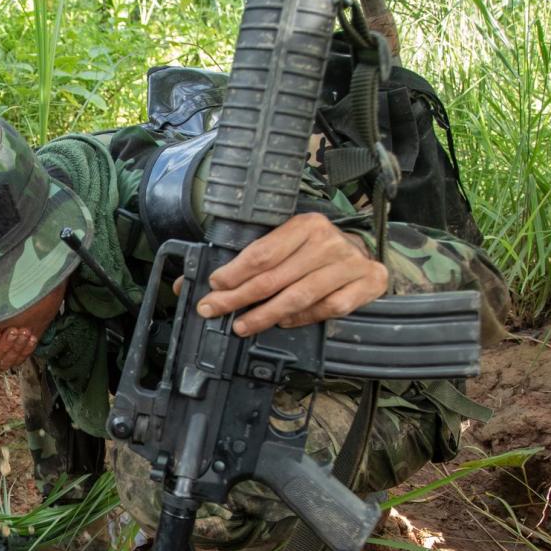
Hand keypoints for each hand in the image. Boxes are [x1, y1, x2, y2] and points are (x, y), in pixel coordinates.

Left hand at [194, 214, 386, 336]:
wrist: (364, 255)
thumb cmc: (314, 251)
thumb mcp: (284, 243)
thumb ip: (244, 261)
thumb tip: (185, 284)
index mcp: (305, 224)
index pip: (263, 252)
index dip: (235, 272)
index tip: (214, 286)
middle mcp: (328, 241)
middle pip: (275, 277)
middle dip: (239, 298)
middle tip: (214, 310)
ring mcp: (349, 264)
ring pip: (299, 296)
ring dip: (265, 315)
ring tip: (242, 326)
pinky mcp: (366, 284)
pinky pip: (327, 309)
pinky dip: (302, 318)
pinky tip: (283, 322)